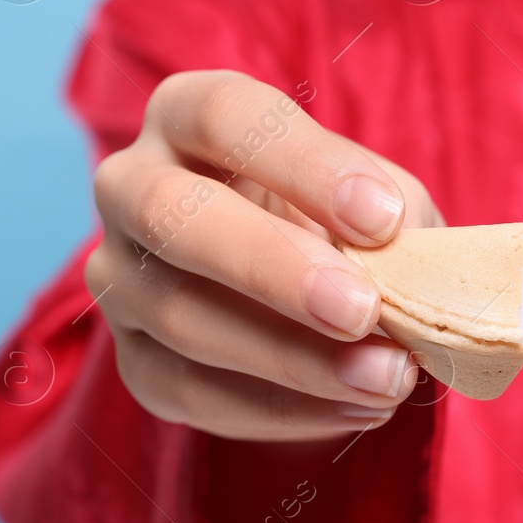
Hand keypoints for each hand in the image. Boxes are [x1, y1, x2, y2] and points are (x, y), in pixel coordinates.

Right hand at [86, 70, 441, 441]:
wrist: (302, 292)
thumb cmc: (342, 219)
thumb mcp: (374, 197)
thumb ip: (390, 220)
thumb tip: (404, 270)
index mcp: (188, 114)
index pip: (225, 115)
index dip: (306, 165)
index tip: (385, 218)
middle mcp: (131, 186)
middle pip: (173, 215)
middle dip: (274, 267)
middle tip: (364, 309)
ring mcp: (118, 276)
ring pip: (180, 316)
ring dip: (295, 358)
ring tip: (388, 377)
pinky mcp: (131, 358)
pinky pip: (189, 390)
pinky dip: (282, 408)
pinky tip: (355, 407)